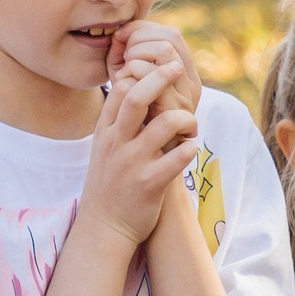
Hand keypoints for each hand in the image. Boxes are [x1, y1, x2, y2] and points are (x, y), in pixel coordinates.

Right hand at [78, 61, 199, 248]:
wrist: (104, 227)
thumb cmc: (110, 182)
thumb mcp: (104, 147)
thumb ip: (118, 120)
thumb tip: (136, 86)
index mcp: (105, 131)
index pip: (121, 87)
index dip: (141, 72)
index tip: (158, 69)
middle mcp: (116, 143)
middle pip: (139, 96)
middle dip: (162, 76)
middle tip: (177, 69)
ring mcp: (132, 162)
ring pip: (166, 122)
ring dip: (186, 119)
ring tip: (190, 127)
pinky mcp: (149, 183)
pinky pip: (180, 156)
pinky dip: (190, 149)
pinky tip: (188, 151)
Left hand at [110, 21, 199, 121]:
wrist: (142, 168)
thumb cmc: (133, 127)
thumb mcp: (131, 87)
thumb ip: (127, 61)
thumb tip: (119, 35)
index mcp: (182, 74)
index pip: (170, 33)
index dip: (142, 31)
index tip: (120, 43)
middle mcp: (190, 83)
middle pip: (168, 38)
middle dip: (136, 43)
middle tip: (121, 62)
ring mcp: (186, 97)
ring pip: (164, 52)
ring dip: (135, 58)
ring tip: (123, 77)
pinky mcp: (176, 113)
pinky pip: (153, 78)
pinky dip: (131, 76)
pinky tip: (123, 91)